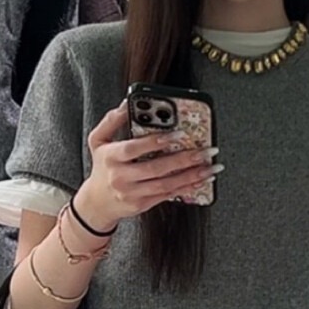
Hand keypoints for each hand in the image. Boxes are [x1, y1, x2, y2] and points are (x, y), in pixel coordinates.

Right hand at [73, 102, 220, 230]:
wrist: (98, 203)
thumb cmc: (102, 167)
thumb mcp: (98, 141)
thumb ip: (111, 121)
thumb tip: (126, 103)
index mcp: (111, 157)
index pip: (134, 148)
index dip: (156, 141)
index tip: (178, 134)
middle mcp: (121, 177)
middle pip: (156, 168)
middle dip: (184, 159)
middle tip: (206, 152)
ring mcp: (132, 193)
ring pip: (166, 185)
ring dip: (192, 176)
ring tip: (211, 168)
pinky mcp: (142, 204)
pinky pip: (168, 195)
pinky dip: (187, 188)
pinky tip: (202, 181)